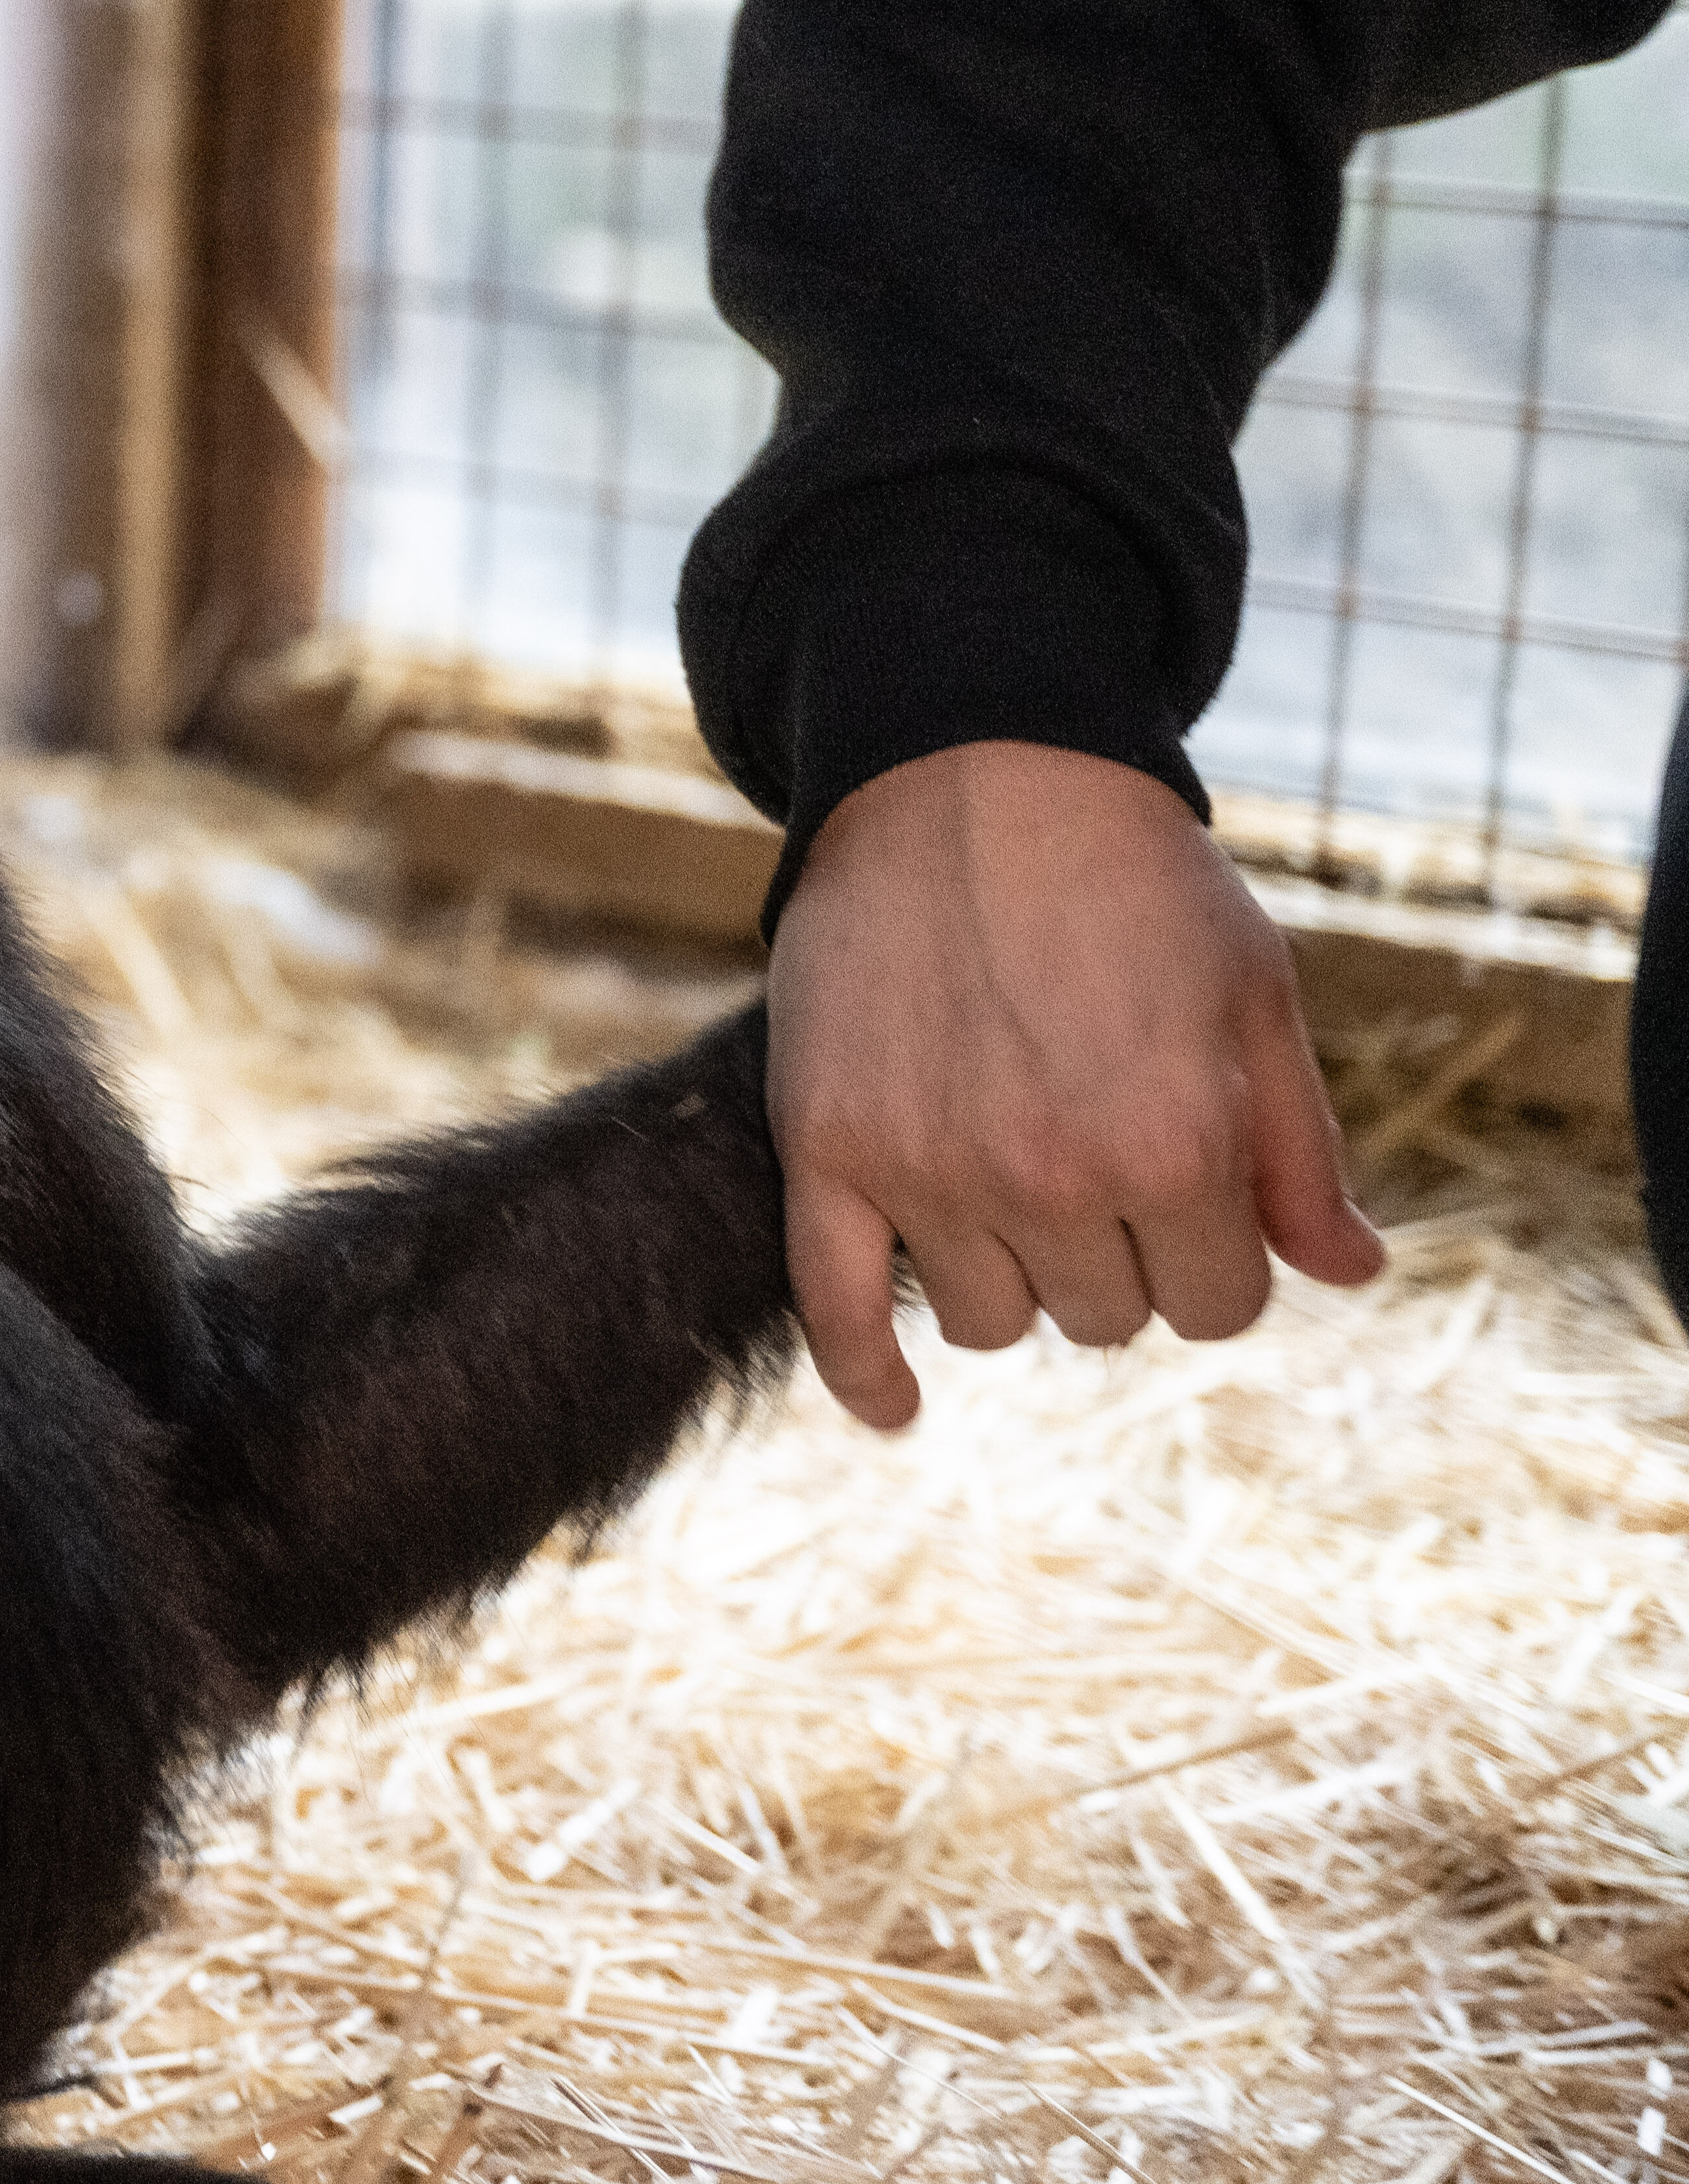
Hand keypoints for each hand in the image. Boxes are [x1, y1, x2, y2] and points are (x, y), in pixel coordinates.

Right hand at [767, 742, 1382, 1428]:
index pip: (1217, 1306)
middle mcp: (1051, 1176)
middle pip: (1106, 1320)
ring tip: (1010, 1183)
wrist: (973, 773)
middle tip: (1095, 1158)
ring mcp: (929, 1169)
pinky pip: (834, 1309)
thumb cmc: (1134, 881)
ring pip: (992, 1321)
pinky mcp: (831, 1152)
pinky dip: (866, 1377)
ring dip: (1016, 1278)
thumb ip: (1299, 1151)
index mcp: (1176, 1146)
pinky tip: (895, 1410)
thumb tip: (1352, 1274)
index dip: (1216, 1258)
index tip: (1193, 1197)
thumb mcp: (1255, 998)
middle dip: (1120, 1260)